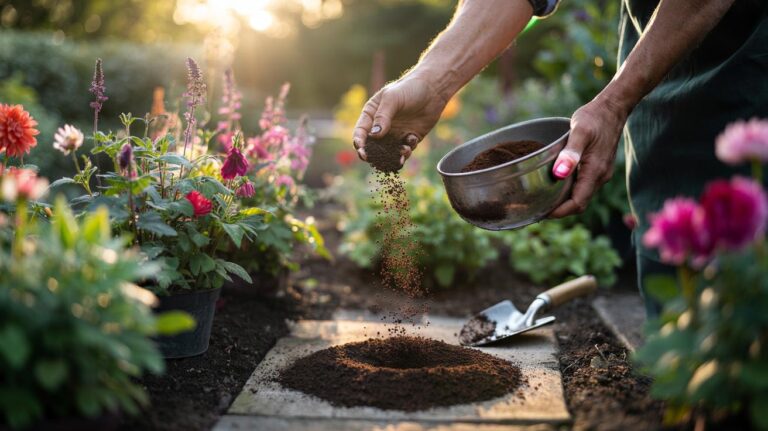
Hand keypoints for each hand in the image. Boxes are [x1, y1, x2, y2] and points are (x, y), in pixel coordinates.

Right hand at [353, 75, 447, 166]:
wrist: (433, 89)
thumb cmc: (409, 88)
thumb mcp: (392, 99)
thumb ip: (382, 116)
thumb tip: (374, 135)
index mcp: (372, 114)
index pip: (361, 131)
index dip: (359, 142)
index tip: (362, 150)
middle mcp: (382, 126)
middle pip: (373, 146)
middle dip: (375, 155)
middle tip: (378, 161)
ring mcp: (395, 134)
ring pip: (389, 152)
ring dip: (393, 156)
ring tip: (402, 151)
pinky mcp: (409, 138)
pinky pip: (404, 151)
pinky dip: (406, 152)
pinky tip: (410, 143)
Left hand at [548, 97, 627, 217]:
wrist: (613, 108)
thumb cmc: (595, 118)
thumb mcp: (580, 132)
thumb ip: (570, 153)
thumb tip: (559, 174)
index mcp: (595, 172)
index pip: (577, 203)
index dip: (559, 212)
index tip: (540, 213)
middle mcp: (600, 177)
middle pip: (579, 203)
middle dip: (559, 210)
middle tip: (536, 209)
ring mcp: (600, 173)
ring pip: (581, 196)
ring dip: (563, 201)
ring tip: (542, 199)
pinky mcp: (598, 168)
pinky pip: (583, 186)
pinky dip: (569, 190)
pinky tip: (555, 184)